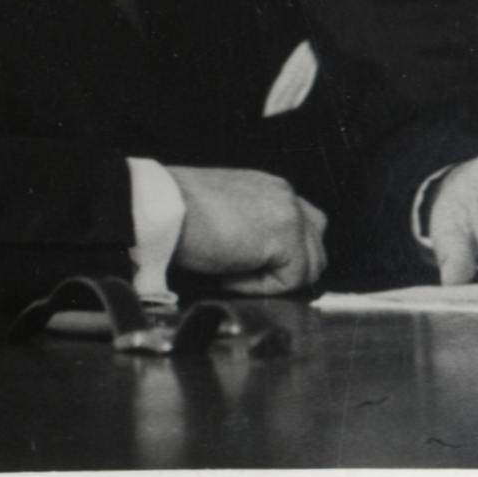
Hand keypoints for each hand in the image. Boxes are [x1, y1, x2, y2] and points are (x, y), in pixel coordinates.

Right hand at [164, 165, 327, 293]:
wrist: (161, 207)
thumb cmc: (178, 213)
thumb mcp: (224, 215)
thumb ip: (252, 230)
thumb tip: (261, 261)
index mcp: (269, 189)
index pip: (305, 228)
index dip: (281, 258)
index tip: (249, 269)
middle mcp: (284, 195)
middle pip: (316, 248)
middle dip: (286, 271)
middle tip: (244, 275)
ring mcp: (289, 212)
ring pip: (310, 267)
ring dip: (274, 279)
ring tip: (234, 273)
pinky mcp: (285, 234)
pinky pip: (290, 280)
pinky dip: (260, 287)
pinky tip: (229, 274)